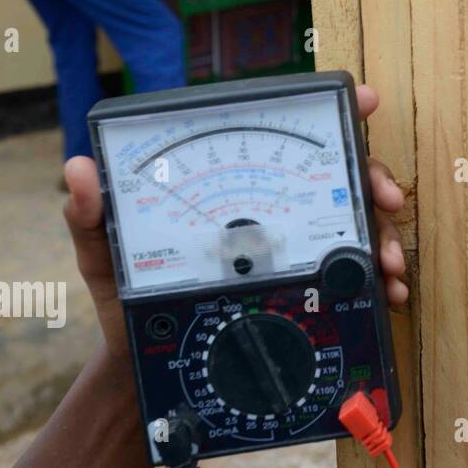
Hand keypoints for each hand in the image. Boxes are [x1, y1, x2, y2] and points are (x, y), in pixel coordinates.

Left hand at [62, 84, 409, 361]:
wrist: (149, 367)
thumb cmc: (126, 299)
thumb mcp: (104, 253)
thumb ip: (89, 214)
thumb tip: (78, 168)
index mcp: (233, 185)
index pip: (284, 137)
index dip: (330, 112)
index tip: (363, 99)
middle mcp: (272, 206)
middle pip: (338, 175)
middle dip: (373, 179)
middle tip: (385, 199)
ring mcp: (296, 243)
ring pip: (357, 222)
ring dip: (384, 235)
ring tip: (388, 262)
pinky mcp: (309, 284)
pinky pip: (354, 273)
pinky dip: (379, 279)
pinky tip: (388, 291)